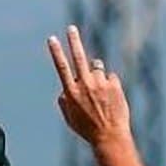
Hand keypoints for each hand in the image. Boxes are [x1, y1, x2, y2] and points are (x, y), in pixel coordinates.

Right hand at [48, 25, 131, 149]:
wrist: (109, 135)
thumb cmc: (87, 129)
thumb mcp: (69, 119)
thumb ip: (64, 103)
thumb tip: (62, 91)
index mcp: (71, 93)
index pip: (61, 67)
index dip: (56, 52)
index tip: (52, 40)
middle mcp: (84, 85)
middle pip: (78, 57)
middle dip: (74, 41)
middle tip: (71, 29)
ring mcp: (100, 83)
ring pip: (96, 68)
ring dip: (96, 75)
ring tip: (99, 94)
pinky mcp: (114, 84)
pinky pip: (110, 77)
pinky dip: (109, 85)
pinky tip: (110, 99)